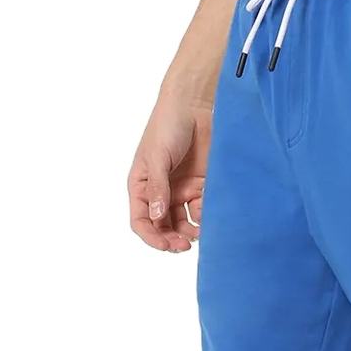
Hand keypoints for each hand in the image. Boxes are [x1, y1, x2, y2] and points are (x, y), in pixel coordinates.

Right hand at [128, 90, 211, 251]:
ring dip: (190, 231)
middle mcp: (160, 192)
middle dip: (172, 238)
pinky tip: (210, 217)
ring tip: (199, 234)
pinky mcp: (201, 185)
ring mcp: (181, 190)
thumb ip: (157, 187)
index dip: (151, 236)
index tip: (166, 246)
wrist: (195, 105)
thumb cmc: (167, 125)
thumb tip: (155, 216)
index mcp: (141, 186)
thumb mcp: (157, 156)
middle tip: (185, 246)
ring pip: (183, 222)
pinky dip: (206, 216)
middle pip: (163, 226)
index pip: (141, 220)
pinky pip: (202, 209)